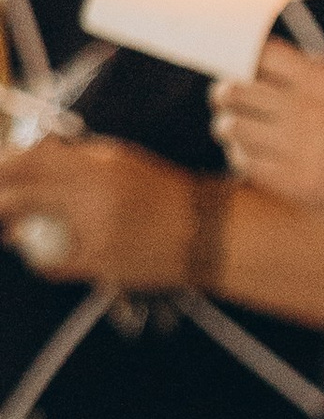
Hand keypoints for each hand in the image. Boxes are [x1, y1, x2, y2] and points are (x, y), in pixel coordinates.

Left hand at [0, 136, 210, 291]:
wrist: (208, 233)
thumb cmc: (165, 192)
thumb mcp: (122, 160)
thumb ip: (78, 157)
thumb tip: (36, 154)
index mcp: (96, 164)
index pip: (27, 160)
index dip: (3, 167)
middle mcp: (91, 195)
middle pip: (17, 196)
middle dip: (0, 201)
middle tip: (1, 204)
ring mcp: (94, 231)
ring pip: (28, 232)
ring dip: (14, 230)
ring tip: (14, 228)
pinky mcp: (101, 263)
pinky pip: (51, 263)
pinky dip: (39, 259)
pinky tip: (38, 255)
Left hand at [211, 44, 323, 274]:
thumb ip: (314, 77)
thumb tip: (264, 67)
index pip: (259, 53)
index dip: (242, 56)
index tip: (240, 64)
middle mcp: (308, 111)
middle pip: (235, 89)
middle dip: (228, 91)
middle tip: (229, 97)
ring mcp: (301, 151)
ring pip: (232, 128)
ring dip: (230, 126)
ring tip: (241, 129)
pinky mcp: (298, 186)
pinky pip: (246, 163)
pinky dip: (243, 156)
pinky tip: (255, 155)